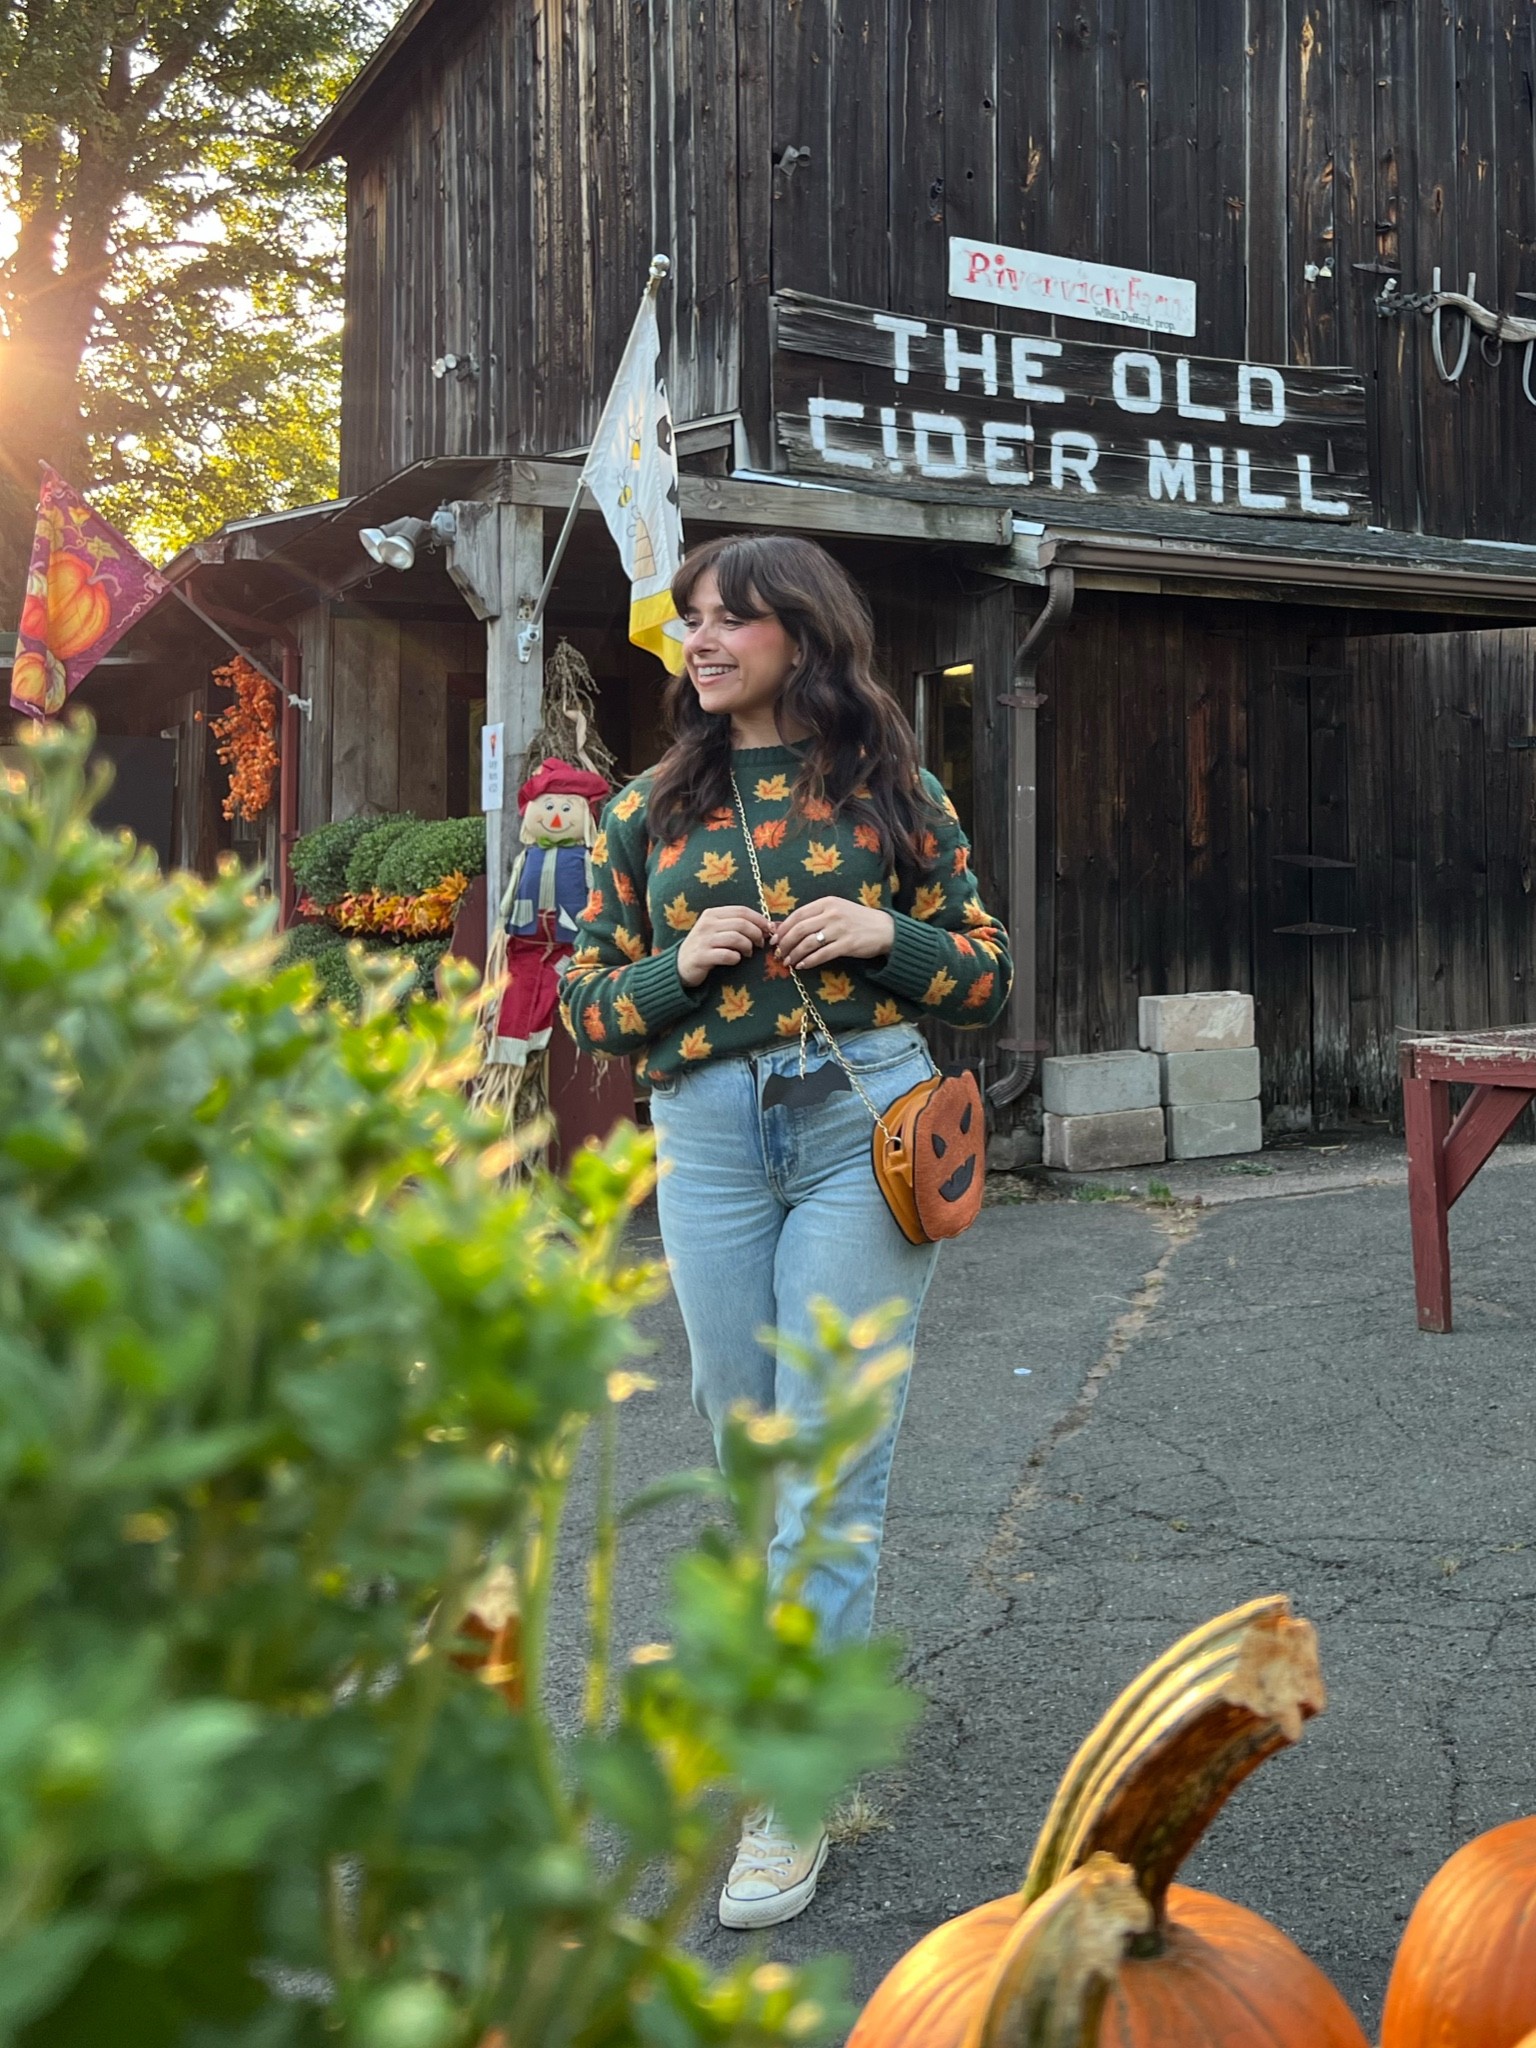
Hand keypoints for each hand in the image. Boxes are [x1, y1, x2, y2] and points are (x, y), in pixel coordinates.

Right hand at [676, 903, 774, 986]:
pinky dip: (736, 958)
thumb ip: (737, 925)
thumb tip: (769, 925)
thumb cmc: (705, 946)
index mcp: (712, 914)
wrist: (681, 964)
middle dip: (756, 934)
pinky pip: (727, 955)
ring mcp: (703, 940)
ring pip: (736, 938)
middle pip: (741, 924)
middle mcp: (707, 924)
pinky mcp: (702, 956)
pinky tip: (735, 959)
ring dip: (748, 947)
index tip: (768, 930)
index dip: (759, 919)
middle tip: (760, 944)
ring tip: (748, 953)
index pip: (741, 911)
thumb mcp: (717, 930)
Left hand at [772, 897, 895, 973]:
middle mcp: (832, 913)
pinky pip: (822, 955)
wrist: (885, 929)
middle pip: (800, 929)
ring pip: (808, 943)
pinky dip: (809, 961)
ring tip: (788, 962)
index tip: (774, 939)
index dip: (783, 928)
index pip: (798, 915)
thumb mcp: (835, 911)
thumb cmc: (856, 920)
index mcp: (827, 902)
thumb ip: (812, 917)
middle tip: (779, 953)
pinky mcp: (847, 944)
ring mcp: (840, 929)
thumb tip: (782, 926)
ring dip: (794, 954)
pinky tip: (802, 966)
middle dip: (785, 943)